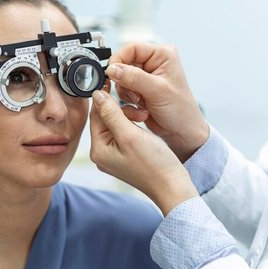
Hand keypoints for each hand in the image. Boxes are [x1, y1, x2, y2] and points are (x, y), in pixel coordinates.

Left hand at [89, 90, 198, 215]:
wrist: (172, 185)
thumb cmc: (154, 164)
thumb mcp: (130, 134)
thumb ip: (111, 113)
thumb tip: (96, 95)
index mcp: (98, 149)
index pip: (95, 115)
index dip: (104, 97)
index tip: (112, 82)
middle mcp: (101, 153)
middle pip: (104, 119)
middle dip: (121, 110)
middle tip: (140, 112)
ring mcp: (112, 156)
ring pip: (115, 124)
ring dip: (129, 116)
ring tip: (144, 118)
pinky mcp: (124, 156)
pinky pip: (123, 133)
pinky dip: (132, 126)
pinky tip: (143, 126)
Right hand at [107, 43, 208, 161]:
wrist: (182, 133)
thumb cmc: (181, 110)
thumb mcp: (157, 91)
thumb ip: (133, 77)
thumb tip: (112, 69)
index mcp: (162, 55)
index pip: (131, 48)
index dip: (119, 60)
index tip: (112, 73)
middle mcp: (153, 63)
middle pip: (123, 63)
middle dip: (124, 81)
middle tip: (133, 93)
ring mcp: (145, 77)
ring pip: (120, 78)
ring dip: (126, 93)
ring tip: (141, 102)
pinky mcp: (139, 90)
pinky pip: (122, 91)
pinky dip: (127, 100)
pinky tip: (141, 108)